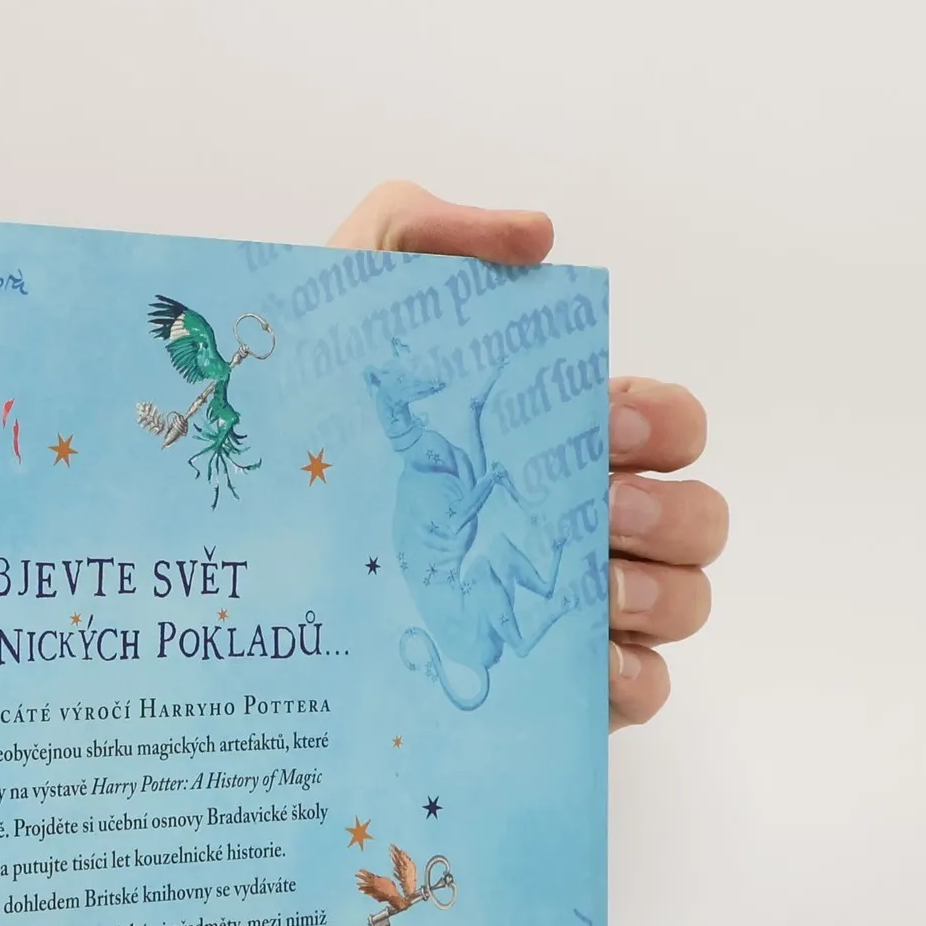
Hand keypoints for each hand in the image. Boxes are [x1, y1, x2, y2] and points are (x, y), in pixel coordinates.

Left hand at [329, 181, 727, 728]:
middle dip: (668, 511)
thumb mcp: (337, 307)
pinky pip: (642, 692)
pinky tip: (583, 664)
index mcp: (554, 443)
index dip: (664, 422)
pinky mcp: (550, 693)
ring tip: (587, 592)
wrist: (229, 562)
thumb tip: (537, 238)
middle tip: (595, 512)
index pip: (669, 426)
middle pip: (697, 518)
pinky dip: (634, 680)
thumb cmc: (294, 434)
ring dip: (658, 595)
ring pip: (684, 603)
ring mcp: (572, 612)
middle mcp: (579, 525)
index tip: (607, 428)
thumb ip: (420, 233)